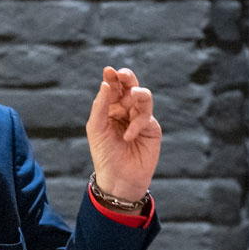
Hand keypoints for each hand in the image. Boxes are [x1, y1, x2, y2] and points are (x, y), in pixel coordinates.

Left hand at [86, 66, 160, 202]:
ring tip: (125, 106)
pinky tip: (128, 137)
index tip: (108, 71)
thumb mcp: (96, 128)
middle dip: (127, 78)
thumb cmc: (104, 154)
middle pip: (130, 86)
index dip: (112, 77)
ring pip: (143, 96)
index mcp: (110, 108)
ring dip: (134, 96)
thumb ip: (101, 105)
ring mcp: (140, 117)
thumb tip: (106, 83)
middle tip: (122, 75)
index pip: (113, 87)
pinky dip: (136, 124)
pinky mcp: (152, 128)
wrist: (119, 179)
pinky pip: (147, 116)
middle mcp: (126, 110)